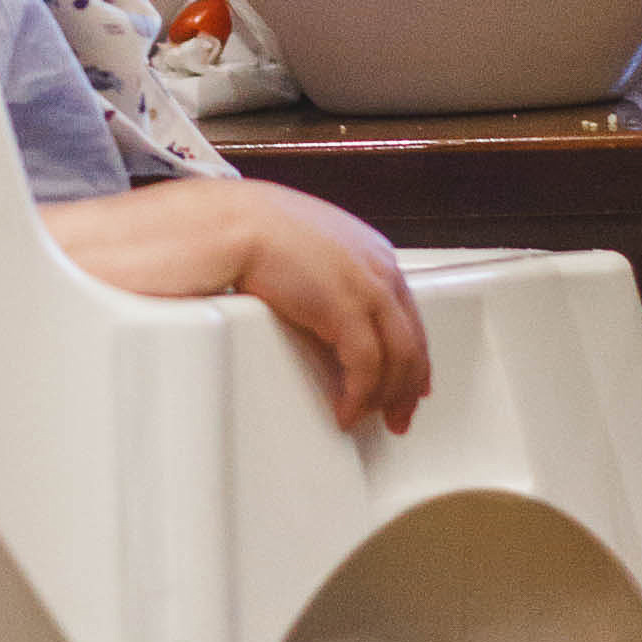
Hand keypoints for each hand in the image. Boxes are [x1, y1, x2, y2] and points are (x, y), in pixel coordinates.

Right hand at [42, 182, 428, 432]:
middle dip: (408, 385)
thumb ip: (317, 275)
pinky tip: (345, 411)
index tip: (410, 379)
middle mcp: (377, 268)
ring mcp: (366, 287)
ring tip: (367, 418)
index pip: (405, 311)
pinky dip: (359, 395)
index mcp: (368, 251)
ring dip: (385, 396)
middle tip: (398, 415)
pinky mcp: (345, 310)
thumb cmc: (248, 231)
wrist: (229, 223)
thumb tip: (312, 305)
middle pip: (411, 338)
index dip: (412, 351)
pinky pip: (366, 367)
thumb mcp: (299, 250)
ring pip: (398, 357)